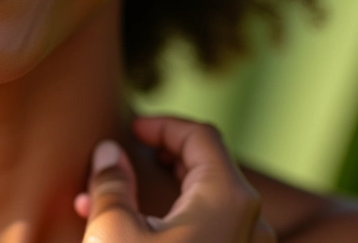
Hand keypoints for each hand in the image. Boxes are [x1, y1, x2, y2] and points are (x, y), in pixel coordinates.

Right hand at [75, 116, 276, 241]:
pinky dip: (170, 222)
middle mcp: (248, 223)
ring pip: (202, 203)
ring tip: (112, 200)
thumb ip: (110, 183)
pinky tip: (128, 232)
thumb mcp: (113, 232)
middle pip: (205, 167)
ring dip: (158, 193)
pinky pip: (206, 233)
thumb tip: (109, 153)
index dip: (161, 125)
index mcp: (226, 199)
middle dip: (157, 158)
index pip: (200, 135)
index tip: (130, 130)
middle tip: (125, 158)